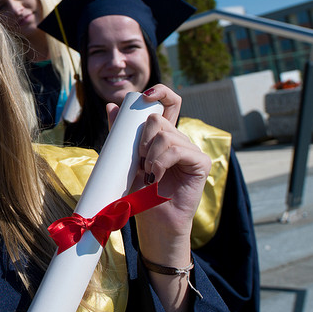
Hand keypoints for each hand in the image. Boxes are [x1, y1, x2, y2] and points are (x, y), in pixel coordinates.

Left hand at [107, 84, 209, 263]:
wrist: (152, 219)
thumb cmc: (139, 191)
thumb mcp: (125, 158)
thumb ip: (121, 133)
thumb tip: (112, 105)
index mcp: (163, 134)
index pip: (169, 102)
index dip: (160, 92)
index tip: (144, 96)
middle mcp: (179, 138)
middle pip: (157, 119)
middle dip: (142, 138)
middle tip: (139, 159)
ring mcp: (191, 150)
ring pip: (165, 135)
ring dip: (150, 154)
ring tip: (148, 172)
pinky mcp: (200, 163)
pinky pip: (178, 150)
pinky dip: (162, 162)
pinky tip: (157, 176)